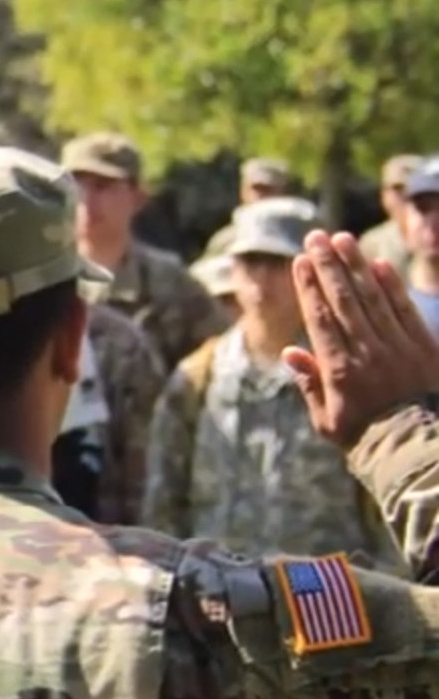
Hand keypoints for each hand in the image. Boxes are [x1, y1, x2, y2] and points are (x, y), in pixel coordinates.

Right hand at [285, 231, 438, 448]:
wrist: (414, 449)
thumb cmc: (363, 438)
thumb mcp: (326, 420)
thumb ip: (309, 384)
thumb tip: (289, 353)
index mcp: (340, 369)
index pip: (321, 318)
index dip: (309, 287)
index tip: (300, 261)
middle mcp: (368, 351)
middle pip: (344, 299)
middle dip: (328, 265)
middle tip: (316, 236)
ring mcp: (398, 347)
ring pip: (373, 297)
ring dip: (357, 266)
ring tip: (343, 239)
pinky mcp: (424, 347)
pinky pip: (405, 310)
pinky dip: (392, 286)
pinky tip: (379, 264)